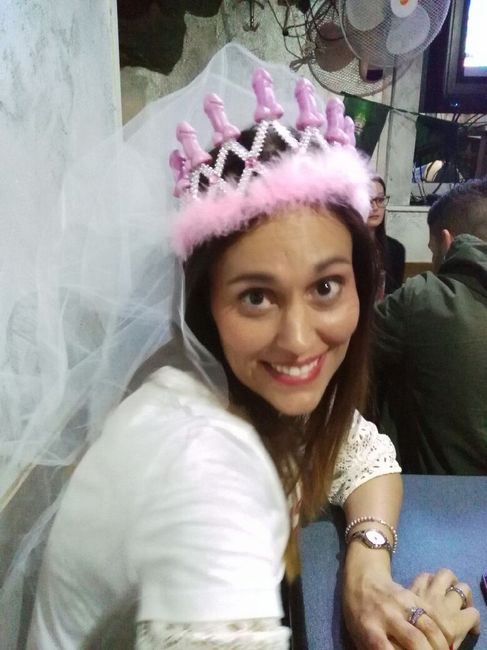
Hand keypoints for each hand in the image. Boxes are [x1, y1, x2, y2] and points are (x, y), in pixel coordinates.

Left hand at [342, 555, 479, 649]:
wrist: (361, 579)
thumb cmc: (358, 614)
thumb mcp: (358, 634)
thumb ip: (374, 649)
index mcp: (368, 628)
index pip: (383, 648)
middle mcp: (385, 614)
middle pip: (413, 639)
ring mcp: (400, 602)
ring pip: (428, 625)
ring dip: (440, 643)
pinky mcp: (412, 594)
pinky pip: (433, 612)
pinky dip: (443, 628)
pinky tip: (446, 637)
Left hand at [406, 569, 479, 649]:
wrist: (391, 631)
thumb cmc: (420, 642)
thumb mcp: (444, 644)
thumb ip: (453, 635)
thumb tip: (455, 633)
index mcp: (454, 624)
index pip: (473, 614)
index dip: (474, 621)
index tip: (470, 626)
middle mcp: (444, 604)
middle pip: (463, 588)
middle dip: (464, 594)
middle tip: (459, 602)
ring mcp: (429, 592)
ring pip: (446, 575)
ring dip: (448, 580)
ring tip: (446, 588)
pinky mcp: (413, 586)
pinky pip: (425, 575)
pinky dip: (428, 578)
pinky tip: (427, 586)